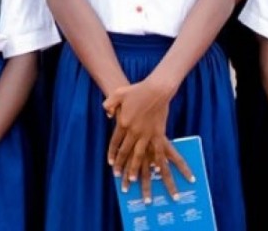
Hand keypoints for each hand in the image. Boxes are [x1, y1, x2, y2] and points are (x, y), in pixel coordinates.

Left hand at [104, 80, 189, 196]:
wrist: (156, 90)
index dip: (112, 153)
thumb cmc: (136, 90)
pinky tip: (155, 170)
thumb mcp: (117, 94)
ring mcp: (147, 133)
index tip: (110, 163)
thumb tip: (107, 115)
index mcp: (123, 123)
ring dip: (135, 167)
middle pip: (126, 151)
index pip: (115, 142)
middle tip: (118, 176)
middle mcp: (134, 131)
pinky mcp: (159, 133)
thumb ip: (109, 105)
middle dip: (121, 165)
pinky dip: (156, 161)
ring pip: (140, 155)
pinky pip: (157, 150)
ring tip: (133, 178)